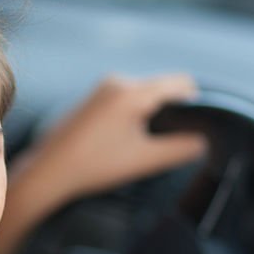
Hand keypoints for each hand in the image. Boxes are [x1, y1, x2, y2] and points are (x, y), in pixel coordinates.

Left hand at [23, 74, 205, 203]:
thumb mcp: (145, 160)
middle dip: (172, 112)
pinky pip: (126, 101)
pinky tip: (126, 141)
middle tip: (168, 142)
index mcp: (132, 92)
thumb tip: (203, 141)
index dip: (196, 103)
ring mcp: (102, 90)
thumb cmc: (94, 165)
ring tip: (143, 145)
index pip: (180, 84)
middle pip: (162, 88)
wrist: (49, 171)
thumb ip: (181, 148)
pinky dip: (135, 116)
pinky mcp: (93, 101)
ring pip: (144, 95)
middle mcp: (117, 82)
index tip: (198, 127)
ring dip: (152, 115)